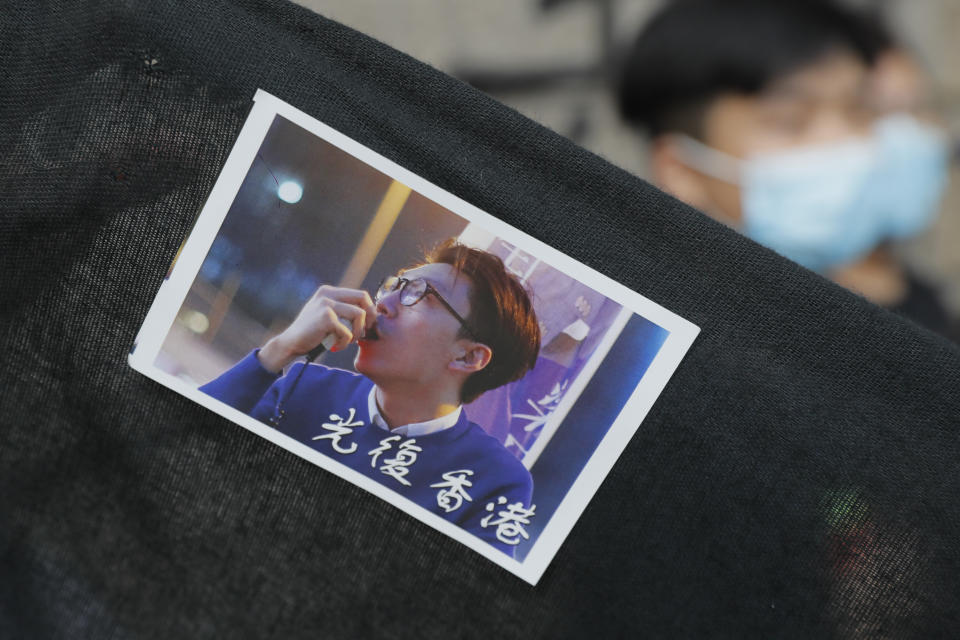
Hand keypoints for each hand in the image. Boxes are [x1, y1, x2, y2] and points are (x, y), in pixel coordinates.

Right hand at [257, 285, 376, 372]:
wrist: (290, 343)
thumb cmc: (311, 333)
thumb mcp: (327, 315)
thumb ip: (342, 309)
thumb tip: (370, 313)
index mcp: (328, 291)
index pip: (360, 294)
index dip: (369, 310)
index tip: (367, 325)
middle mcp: (327, 294)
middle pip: (363, 298)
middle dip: (369, 316)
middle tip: (364, 332)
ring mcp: (326, 304)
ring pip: (359, 314)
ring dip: (357, 332)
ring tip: (347, 341)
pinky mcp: (326, 318)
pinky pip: (348, 331)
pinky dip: (344, 343)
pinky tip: (335, 346)